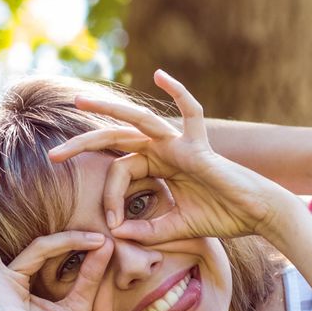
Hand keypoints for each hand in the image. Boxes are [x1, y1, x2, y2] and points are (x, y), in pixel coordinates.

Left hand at [48, 70, 289, 244]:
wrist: (256, 216)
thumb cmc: (221, 219)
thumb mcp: (174, 229)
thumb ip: (147, 231)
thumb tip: (117, 235)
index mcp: (158, 167)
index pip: (120, 172)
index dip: (109, 198)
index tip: (113, 224)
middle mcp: (165, 150)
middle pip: (117, 139)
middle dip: (84, 144)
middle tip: (54, 157)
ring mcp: (181, 143)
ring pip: (139, 120)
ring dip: (107, 108)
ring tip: (79, 101)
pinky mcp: (200, 145)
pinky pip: (191, 111)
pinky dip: (179, 91)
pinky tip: (160, 75)